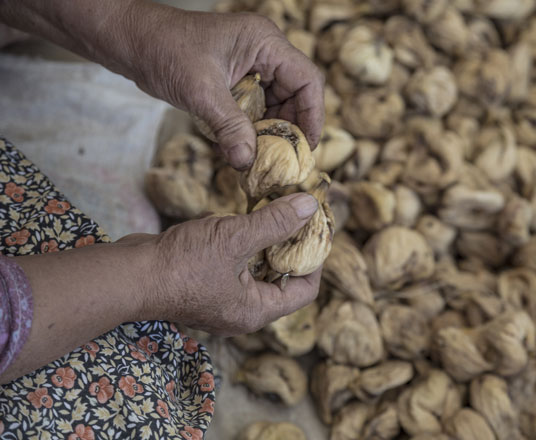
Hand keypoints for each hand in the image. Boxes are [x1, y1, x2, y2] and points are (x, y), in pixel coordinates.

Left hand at [122, 6, 324, 169]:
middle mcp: (264, 53)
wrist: (131, 40)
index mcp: (265, 43)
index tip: (307, 147)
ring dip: (269, 132)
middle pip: (295, 96)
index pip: (307, 80)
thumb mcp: (201, 90)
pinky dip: (251, 129)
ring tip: (261, 158)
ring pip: (276, 105)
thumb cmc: (165, 49)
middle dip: (289, 128)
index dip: (313, 116)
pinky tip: (242, 148)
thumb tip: (247, 162)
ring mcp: (250, 66)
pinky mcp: (236, 80)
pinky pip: (255, 108)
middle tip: (283, 160)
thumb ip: (229, 126)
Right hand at [137, 193, 320, 335]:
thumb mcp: (235, 237)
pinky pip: (236, 267)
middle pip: (283, 280)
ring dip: (266, 243)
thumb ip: (275, 222)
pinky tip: (239, 222)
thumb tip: (309, 207)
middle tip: (297, 215)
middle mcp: (242, 312)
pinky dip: (243, 246)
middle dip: (291, 247)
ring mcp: (223, 301)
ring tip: (270, 213)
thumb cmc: (180, 264)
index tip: (317, 229)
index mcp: (256, 311)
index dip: (316, 260)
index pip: (305, 291)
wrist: (128, 275)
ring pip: (258, 271)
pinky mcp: (205, 288)